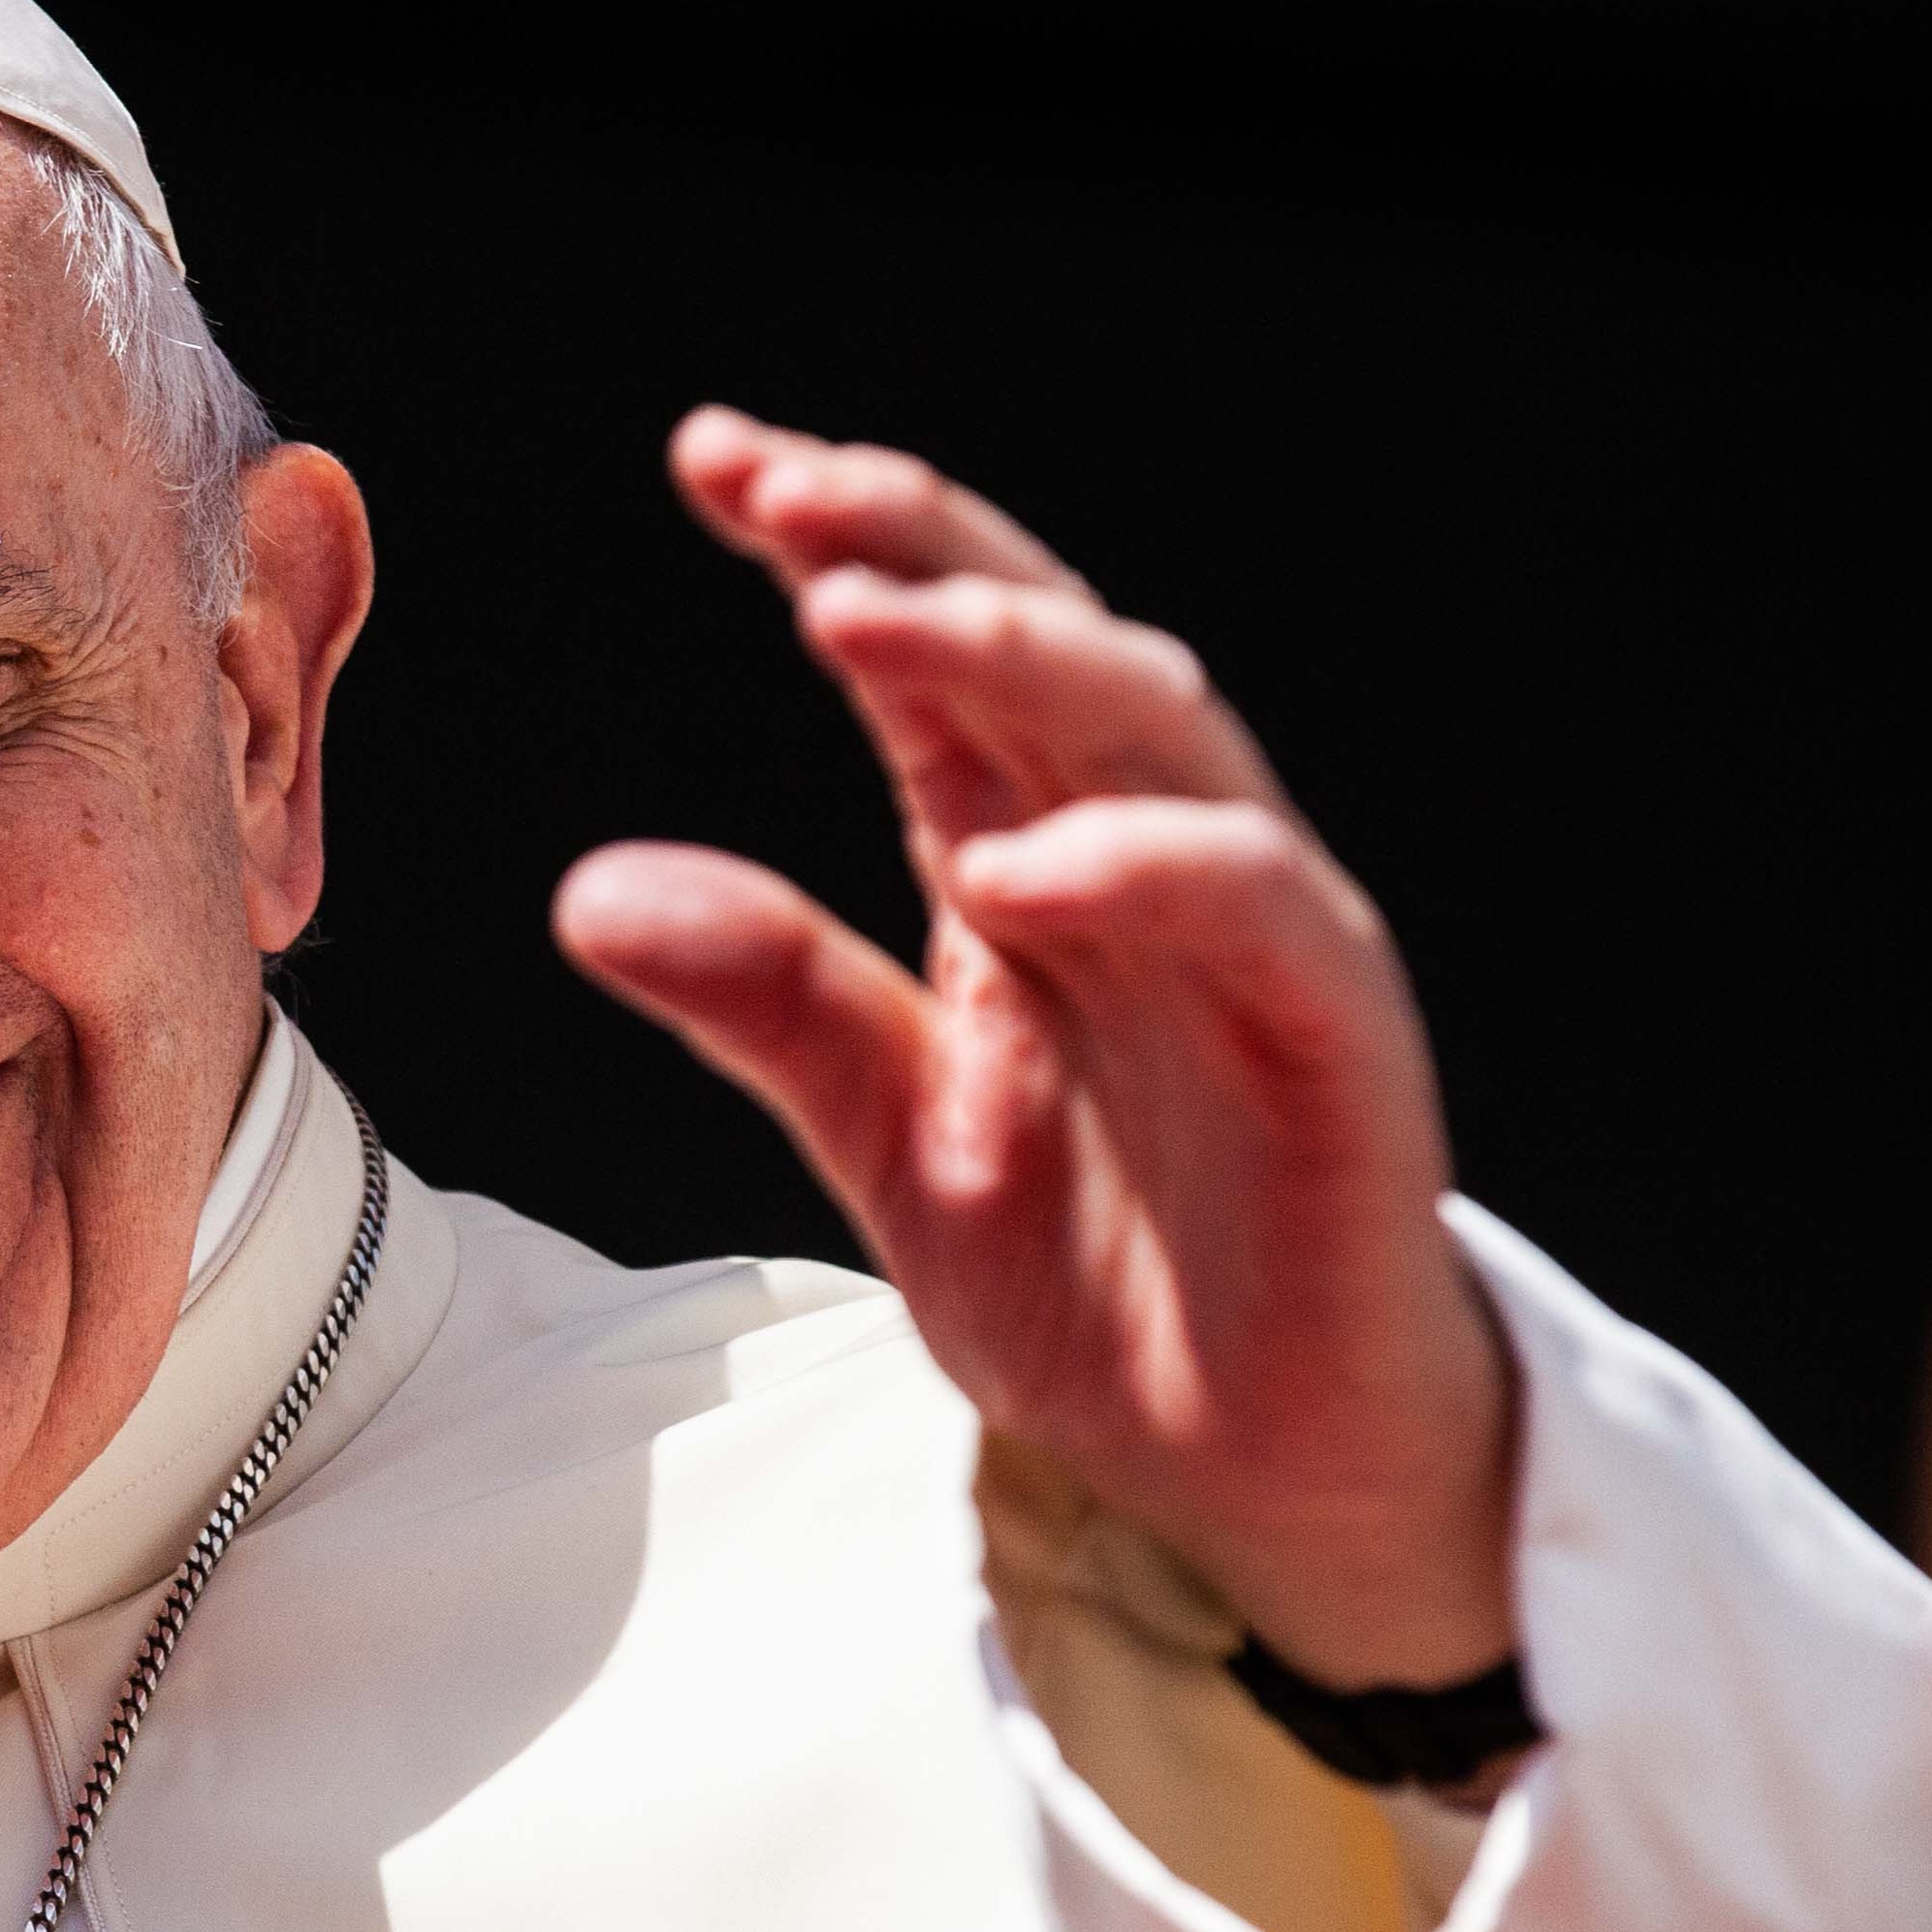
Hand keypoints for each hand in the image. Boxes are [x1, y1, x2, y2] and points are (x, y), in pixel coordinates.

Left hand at [554, 408, 1519, 1688]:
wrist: (1257, 1472)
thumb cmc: (1108, 1282)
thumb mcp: (889, 1133)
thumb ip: (767, 1001)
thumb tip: (592, 891)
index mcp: (1031, 865)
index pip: (935, 662)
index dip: (840, 542)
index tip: (714, 459)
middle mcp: (1144, 868)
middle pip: (1045, 645)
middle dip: (914, 547)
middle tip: (781, 485)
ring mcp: (1252, 941)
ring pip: (1155, 733)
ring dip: (1010, 657)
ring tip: (859, 620)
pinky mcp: (1340, 1041)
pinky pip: (1258, 911)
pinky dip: (1143, 866)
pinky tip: (1018, 863)